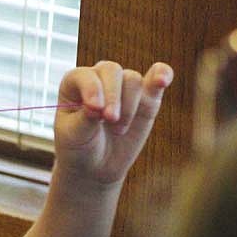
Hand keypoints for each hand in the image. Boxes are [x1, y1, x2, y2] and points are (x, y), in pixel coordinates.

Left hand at [54, 61, 173, 184]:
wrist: (96, 165)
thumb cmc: (78, 147)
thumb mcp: (74, 136)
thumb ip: (85, 119)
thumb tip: (100, 105)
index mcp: (74, 83)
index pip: (86, 76)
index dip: (92, 89)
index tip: (95, 111)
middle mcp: (99, 78)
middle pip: (112, 70)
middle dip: (114, 97)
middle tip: (111, 120)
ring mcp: (123, 86)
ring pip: (132, 80)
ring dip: (129, 106)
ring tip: (118, 130)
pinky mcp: (147, 97)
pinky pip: (158, 76)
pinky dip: (162, 75)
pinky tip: (163, 81)